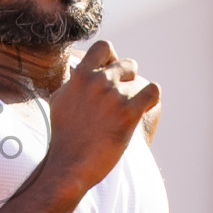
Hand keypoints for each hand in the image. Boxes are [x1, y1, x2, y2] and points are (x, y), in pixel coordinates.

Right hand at [44, 40, 159, 193]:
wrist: (70, 163)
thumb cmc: (63, 135)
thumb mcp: (59, 100)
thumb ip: (71, 83)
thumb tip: (75, 69)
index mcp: (80, 76)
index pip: (104, 48)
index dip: (112, 58)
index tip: (111, 72)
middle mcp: (98, 81)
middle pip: (128, 64)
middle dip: (128, 79)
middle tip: (123, 98)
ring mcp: (114, 96)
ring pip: (140, 81)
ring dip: (137, 94)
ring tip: (132, 109)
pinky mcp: (128, 113)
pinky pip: (152, 92)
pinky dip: (151, 99)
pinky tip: (144, 109)